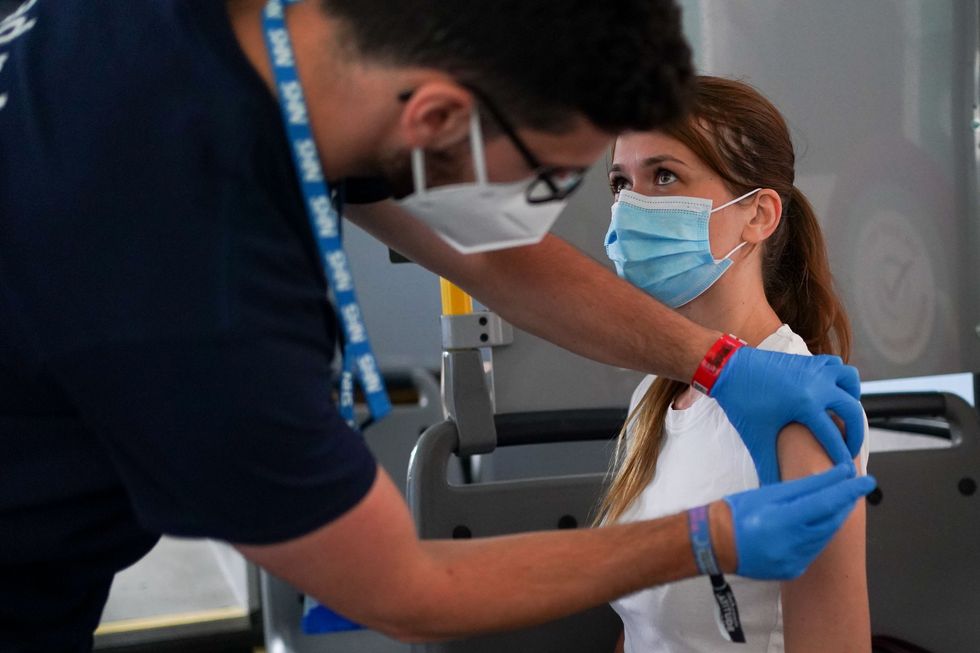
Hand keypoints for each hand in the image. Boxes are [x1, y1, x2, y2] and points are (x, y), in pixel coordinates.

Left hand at [710, 347, 863, 484]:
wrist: (727, 370)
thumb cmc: (741, 404)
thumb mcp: (757, 438)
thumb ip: (769, 467)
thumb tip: (773, 494)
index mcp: (806, 405)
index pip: (834, 437)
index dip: (842, 458)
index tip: (848, 473)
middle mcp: (817, 384)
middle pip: (852, 410)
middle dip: (854, 434)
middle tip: (847, 450)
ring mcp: (815, 369)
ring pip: (850, 380)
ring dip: (851, 398)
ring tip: (841, 417)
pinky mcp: (809, 360)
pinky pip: (836, 366)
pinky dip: (839, 380)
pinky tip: (828, 395)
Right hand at [721, 464, 874, 578]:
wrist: (716, 543)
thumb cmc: (738, 512)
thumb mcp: (770, 493)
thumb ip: (806, 486)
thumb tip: (838, 475)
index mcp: (781, 521)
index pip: (826, 502)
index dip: (849, 490)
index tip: (867, 480)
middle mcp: (790, 545)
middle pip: (831, 521)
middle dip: (844, 504)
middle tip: (853, 488)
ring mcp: (793, 561)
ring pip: (825, 536)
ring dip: (834, 518)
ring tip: (837, 502)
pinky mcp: (793, 571)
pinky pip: (814, 550)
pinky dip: (819, 535)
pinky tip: (815, 524)